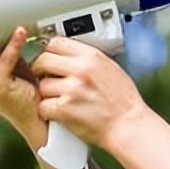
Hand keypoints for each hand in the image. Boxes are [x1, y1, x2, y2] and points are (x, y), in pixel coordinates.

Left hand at [31, 36, 148, 150]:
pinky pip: (43, 106)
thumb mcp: (111, 68)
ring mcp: (72, 89)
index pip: (56, 43)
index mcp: (92, 56)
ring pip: (41, 85)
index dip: (49, 52)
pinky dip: (46, 111)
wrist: (129, 125)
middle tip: (44, 79)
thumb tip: (70, 56)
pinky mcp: (65, 109)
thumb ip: (89, 60)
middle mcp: (81, 69)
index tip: (48, 59)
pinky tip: (56, 113)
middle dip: (40, 71)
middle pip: (43, 60)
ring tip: (56, 99)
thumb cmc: (124, 102)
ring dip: (45, 93)